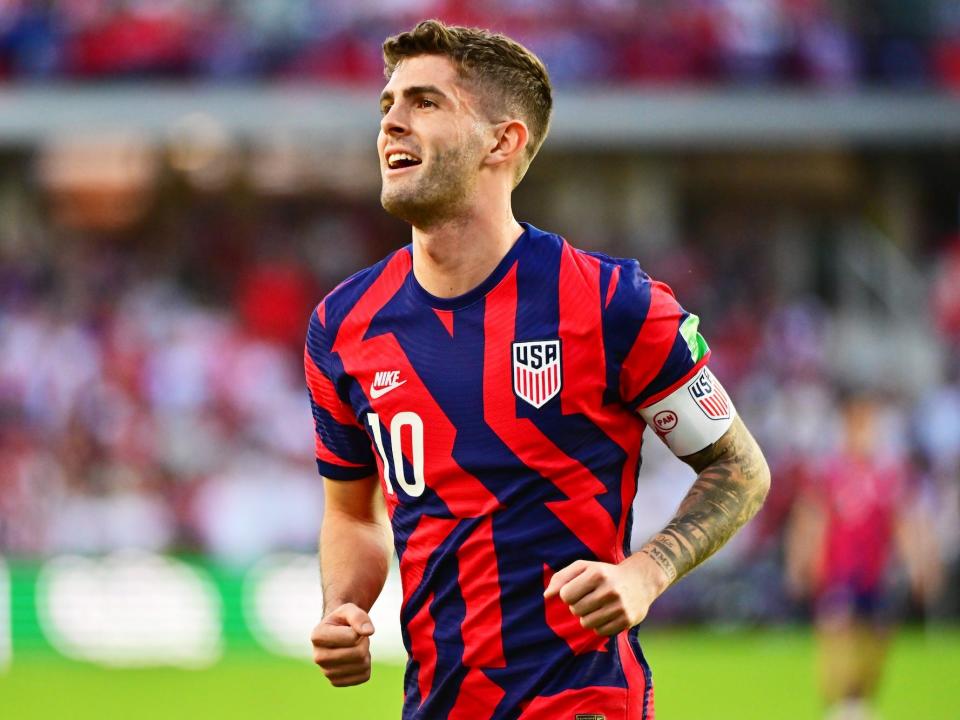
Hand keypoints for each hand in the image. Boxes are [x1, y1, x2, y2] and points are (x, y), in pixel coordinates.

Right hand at [310, 603, 374, 686]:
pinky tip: (354, 659)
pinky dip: (366, 666)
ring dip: (366, 653)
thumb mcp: (349, 609)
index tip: (351, 628)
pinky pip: (364, 676)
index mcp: (317, 636)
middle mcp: (318, 657)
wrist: (336, 634)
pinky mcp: (337, 682)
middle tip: (356, 637)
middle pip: (358, 653)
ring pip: (362, 665)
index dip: (359, 630)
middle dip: (364, 642)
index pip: (352, 637)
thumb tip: (369, 632)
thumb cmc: (342, 620)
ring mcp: (326, 672)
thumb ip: (358, 616)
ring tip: (354, 647)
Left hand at [543, 555, 668, 635]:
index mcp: (597, 574)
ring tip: (597, 607)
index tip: (577, 591)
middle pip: (575, 610)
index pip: (566, 595)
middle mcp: (610, 590)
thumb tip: (546, 595)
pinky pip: (600, 631)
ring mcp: (620, 606)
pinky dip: (599, 625)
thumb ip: (562, 577)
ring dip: (587, 617)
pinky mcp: (627, 620)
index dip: (568, 594)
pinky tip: (606, 614)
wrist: (641, 580)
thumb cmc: (605, 573)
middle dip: (577, 606)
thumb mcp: (584, 567)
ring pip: (586, 623)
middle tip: (588, 599)